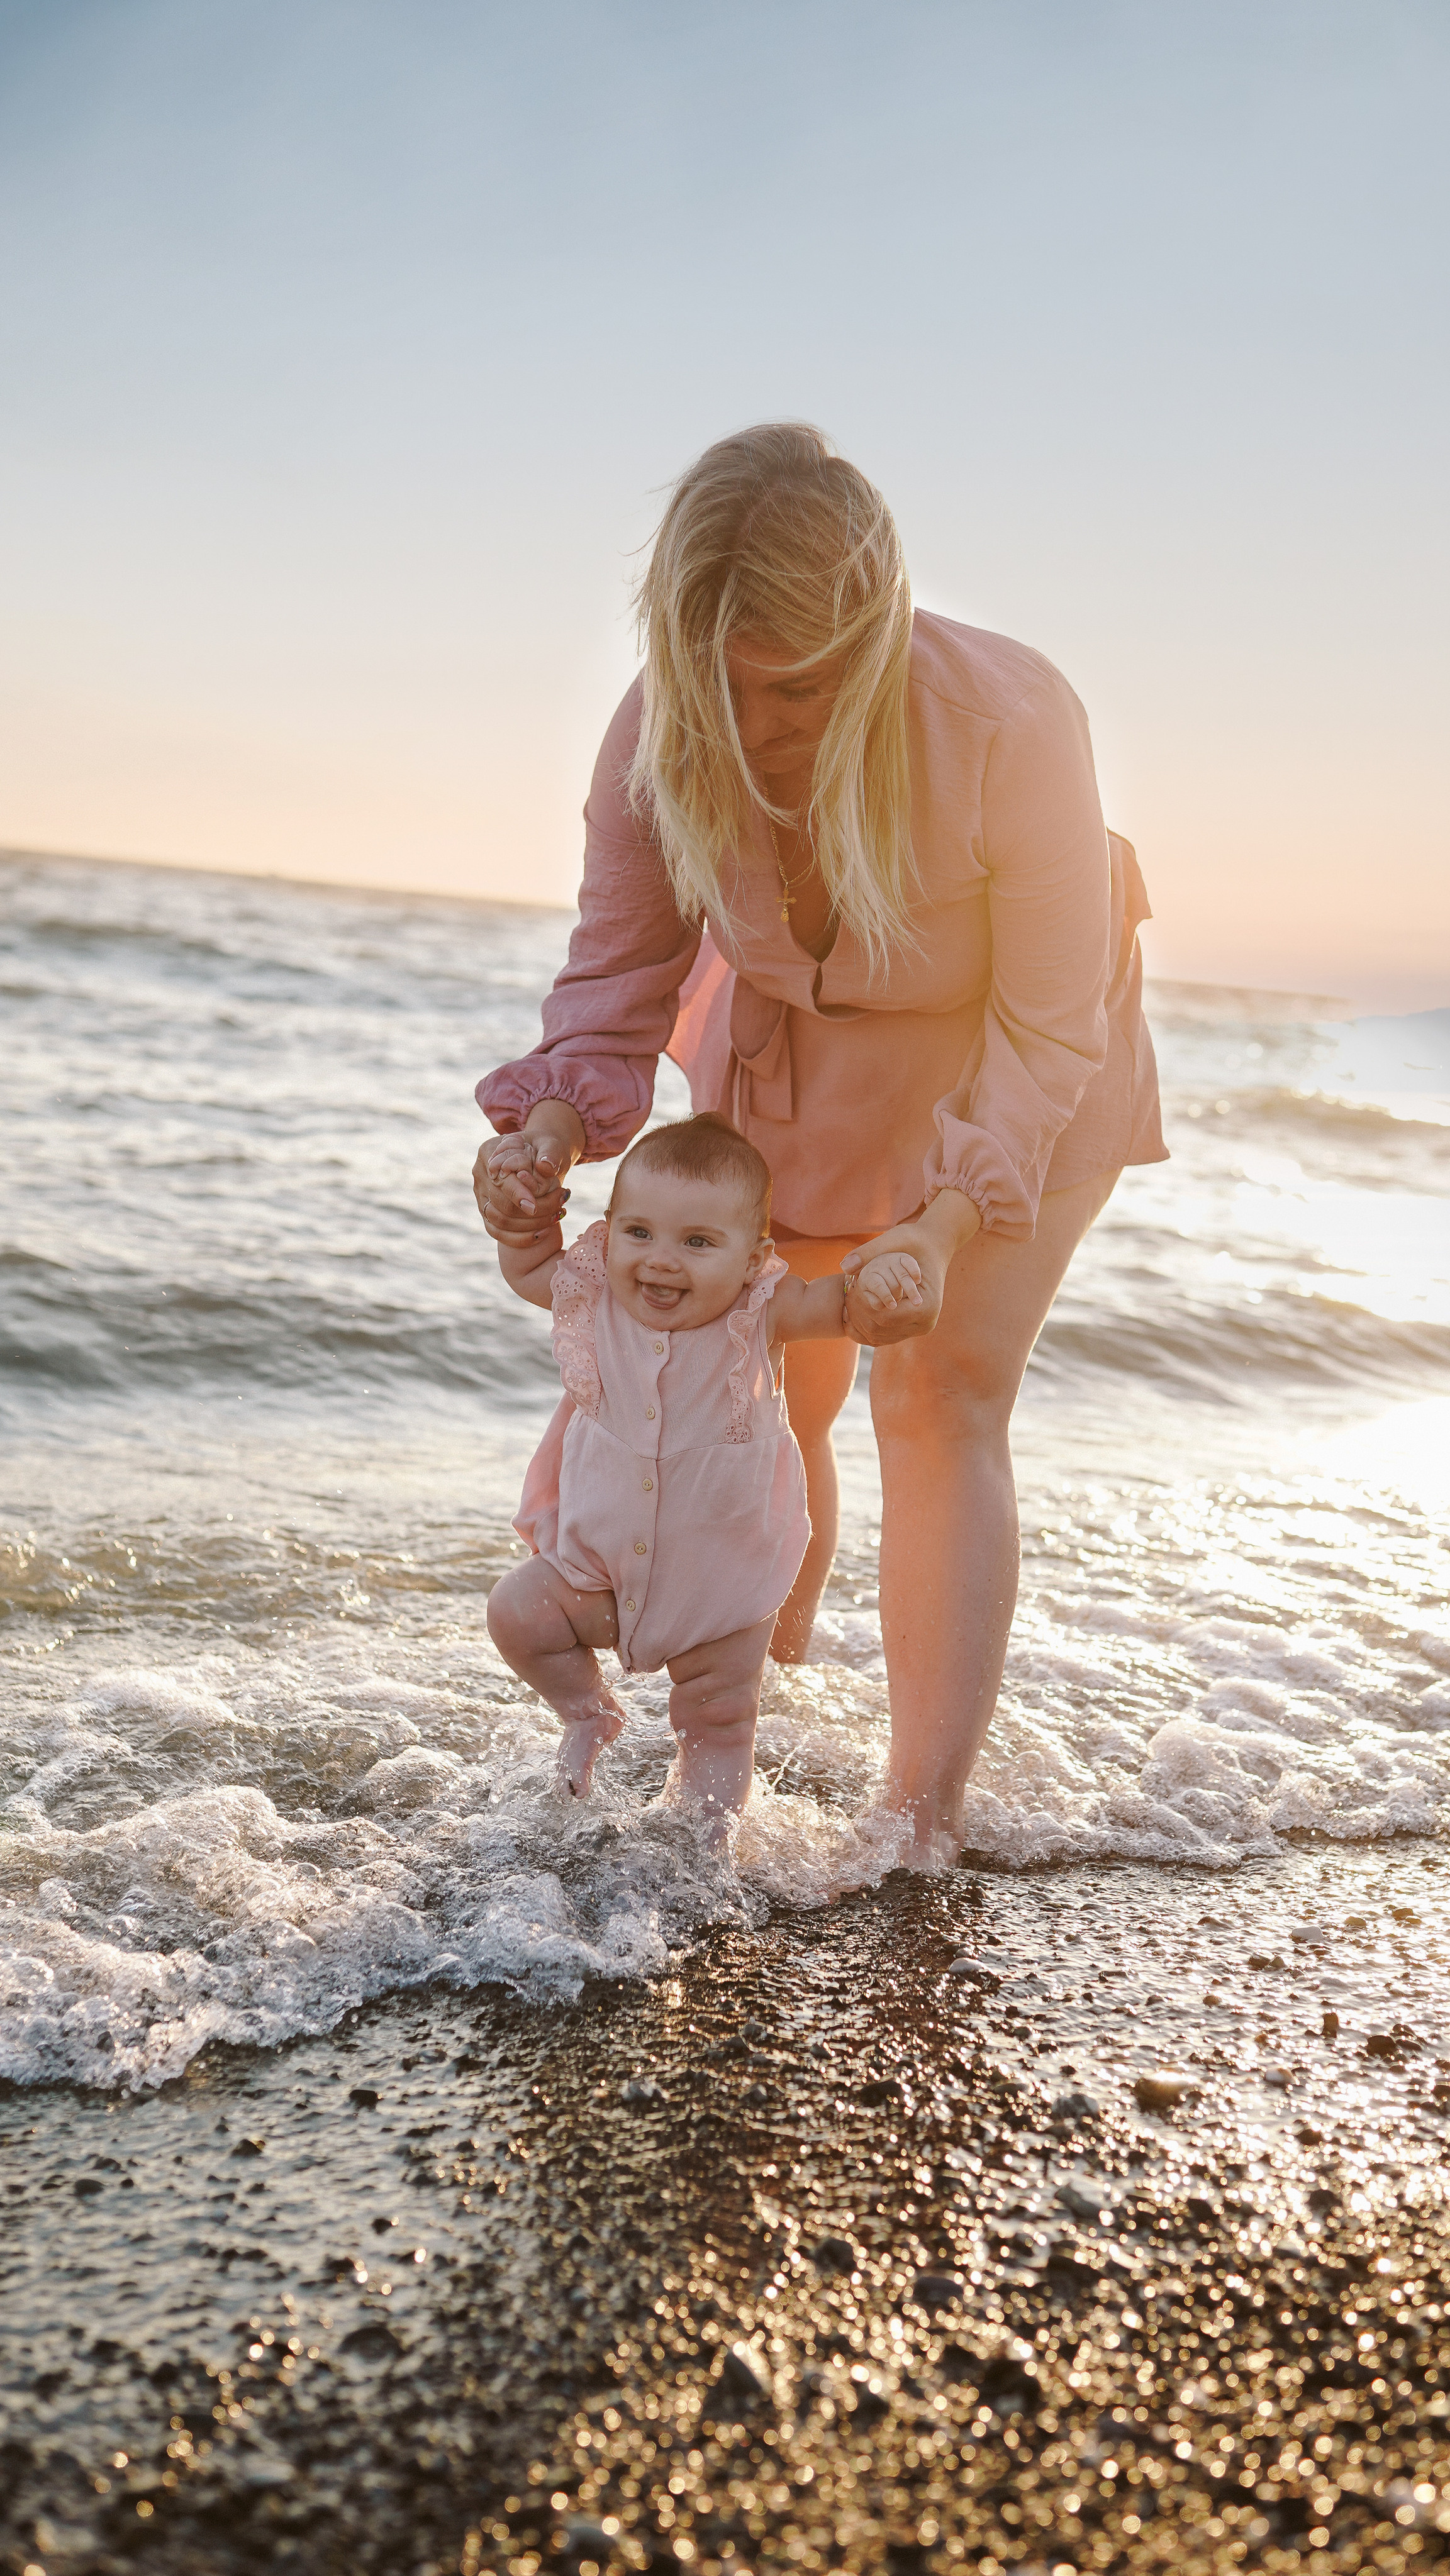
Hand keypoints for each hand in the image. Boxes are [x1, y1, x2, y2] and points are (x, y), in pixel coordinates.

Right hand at [472, 1104, 583, 1246]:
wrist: (540, 1156)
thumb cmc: (544, 1148)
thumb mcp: (550, 1145)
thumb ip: (549, 1153)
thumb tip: (546, 1167)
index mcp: (489, 1152)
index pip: (500, 1180)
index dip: (518, 1195)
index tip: (535, 1207)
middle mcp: (480, 1175)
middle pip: (501, 1205)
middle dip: (533, 1212)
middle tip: (560, 1207)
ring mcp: (481, 1195)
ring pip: (500, 1222)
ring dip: (531, 1225)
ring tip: (557, 1216)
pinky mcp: (487, 1212)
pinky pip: (498, 1233)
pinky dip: (521, 1238)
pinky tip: (544, 1233)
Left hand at [840, 1194, 978, 1345]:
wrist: (933, 1247)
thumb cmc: (914, 1241)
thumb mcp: (893, 1240)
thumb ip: (868, 1252)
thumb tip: (844, 1266)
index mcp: (926, 1306)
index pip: (884, 1317)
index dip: (862, 1306)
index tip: (849, 1289)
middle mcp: (927, 1322)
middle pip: (880, 1330)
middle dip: (860, 1315)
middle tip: (846, 1295)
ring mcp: (921, 1328)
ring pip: (880, 1337)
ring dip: (862, 1322)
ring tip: (849, 1301)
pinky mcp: (914, 1329)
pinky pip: (885, 1336)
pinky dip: (868, 1326)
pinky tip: (858, 1308)